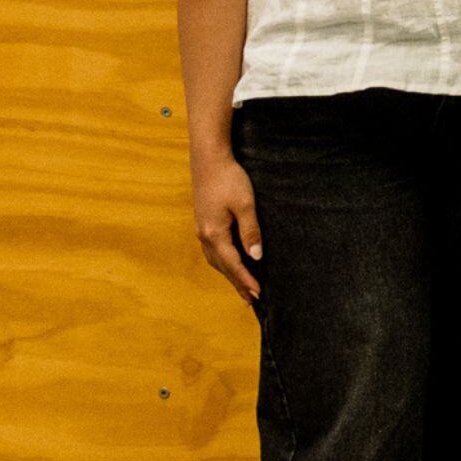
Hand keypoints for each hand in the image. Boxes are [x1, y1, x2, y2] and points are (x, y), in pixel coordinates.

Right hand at [191, 152, 261, 303]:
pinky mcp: (204, 223)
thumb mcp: (245, 205)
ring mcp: (202, 230)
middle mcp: (204, 236)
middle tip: (252, 300)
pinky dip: (223, 262)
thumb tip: (256, 257)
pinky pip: (213, 251)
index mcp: (214, 234)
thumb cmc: (229, 179)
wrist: (209, 160)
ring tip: (243, 288)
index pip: (233, 264)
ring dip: (229, 274)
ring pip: (216, 260)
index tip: (259, 294)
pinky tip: (230, 264)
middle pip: (222, 267)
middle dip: (237, 283)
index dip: (246, 280)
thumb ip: (251, 231)